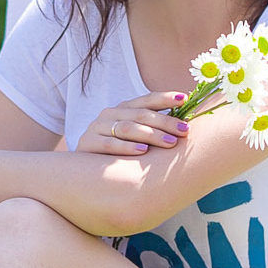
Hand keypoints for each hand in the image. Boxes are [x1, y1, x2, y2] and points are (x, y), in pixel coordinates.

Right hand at [75, 92, 190, 156]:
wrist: (82, 170)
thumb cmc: (116, 154)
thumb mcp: (133, 138)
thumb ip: (152, 129)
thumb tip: (184, 126)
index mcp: (123, 108)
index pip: (146, 99)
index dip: (165, 98)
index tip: (185, 99)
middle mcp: (110, 114)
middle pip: (141, 114)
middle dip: (165, 122)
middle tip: (184, 130)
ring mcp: (97, 127)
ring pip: (127, 127)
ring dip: (151, 134)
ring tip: (170, 142)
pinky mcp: (87, 143)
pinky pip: (110, 144)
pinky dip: (127, 147)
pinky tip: (143, 151)